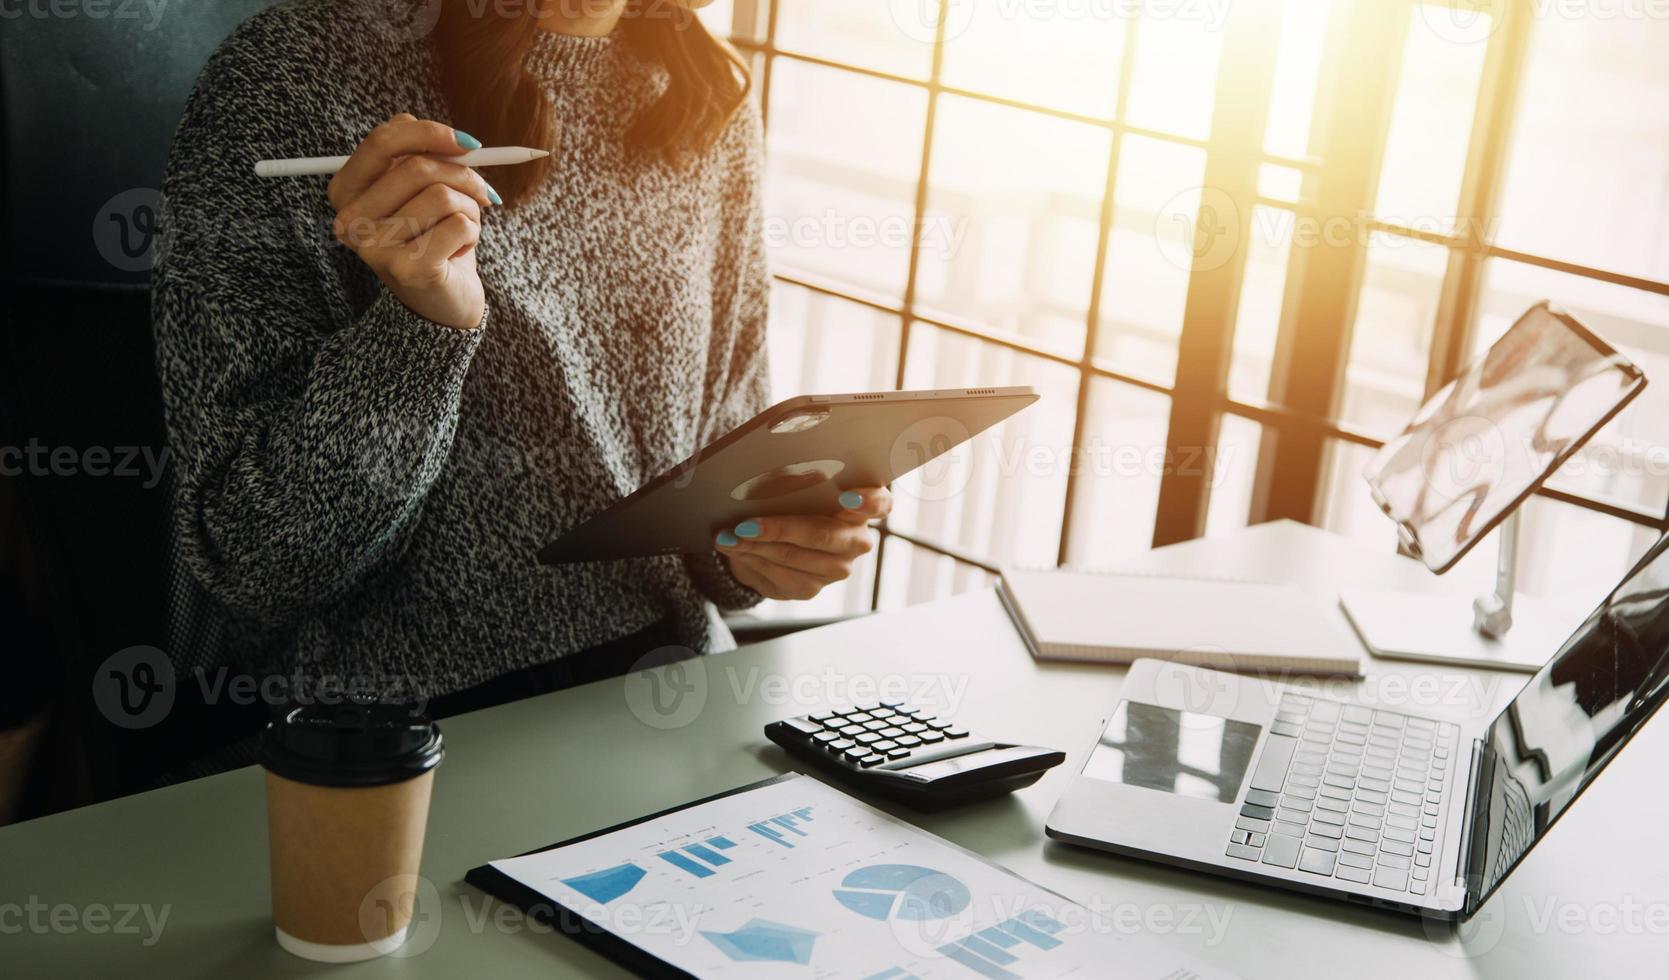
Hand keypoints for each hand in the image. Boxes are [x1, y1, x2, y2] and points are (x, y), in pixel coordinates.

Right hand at [328, 114, 498, 329]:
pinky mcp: (408, 269)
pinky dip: (472, 232)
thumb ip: (422, 154)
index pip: (383, 142)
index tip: (468, 143)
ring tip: (462, 228)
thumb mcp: (420, 189)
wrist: (444, 299)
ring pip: (443, 195)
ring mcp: (375, 248)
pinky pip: (459, 224)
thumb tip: (456, 139)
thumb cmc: (431, 235)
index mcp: (346, 191)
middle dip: (464, 175)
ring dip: (469, 208)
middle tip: (482, 192)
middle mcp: (351, 220)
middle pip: (418, 167)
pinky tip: (460, 250)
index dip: (429, 133)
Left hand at [716, 488, 892, 599]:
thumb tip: (772, 464)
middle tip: (745, 524)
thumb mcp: (795, 480)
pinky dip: (753, 560)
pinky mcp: (812, 588)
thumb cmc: (792, 497)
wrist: (775, 535)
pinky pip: (781, 577)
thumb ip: (797, 474)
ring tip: (727, 536)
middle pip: (823, 536)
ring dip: (755, 547)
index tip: (844, 496)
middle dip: (779, 529)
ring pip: (794, 558)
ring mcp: (836, 569)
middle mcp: (856, 541)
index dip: (866, 500)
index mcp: (864, 507)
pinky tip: (734, 549)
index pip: (880, 503)